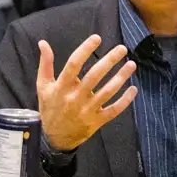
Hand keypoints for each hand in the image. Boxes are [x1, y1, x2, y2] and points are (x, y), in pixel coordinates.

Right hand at [34, 35, 137, 151]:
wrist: (55, 138)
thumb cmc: (50, 108)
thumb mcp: (43, 86)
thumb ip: (45, 64)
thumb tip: (43, 43)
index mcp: (61, 87)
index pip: (74, 64)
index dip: (85, 50)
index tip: (97, 38)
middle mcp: (75, 98)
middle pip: (94, 76)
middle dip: (109, 61)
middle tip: (122, 48)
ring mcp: (87, 110)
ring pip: (107, 92)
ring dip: (121, 77)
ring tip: (131, 64)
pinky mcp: (97, 121)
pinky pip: (113, 110)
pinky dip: (125, 100)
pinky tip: (133, 88)